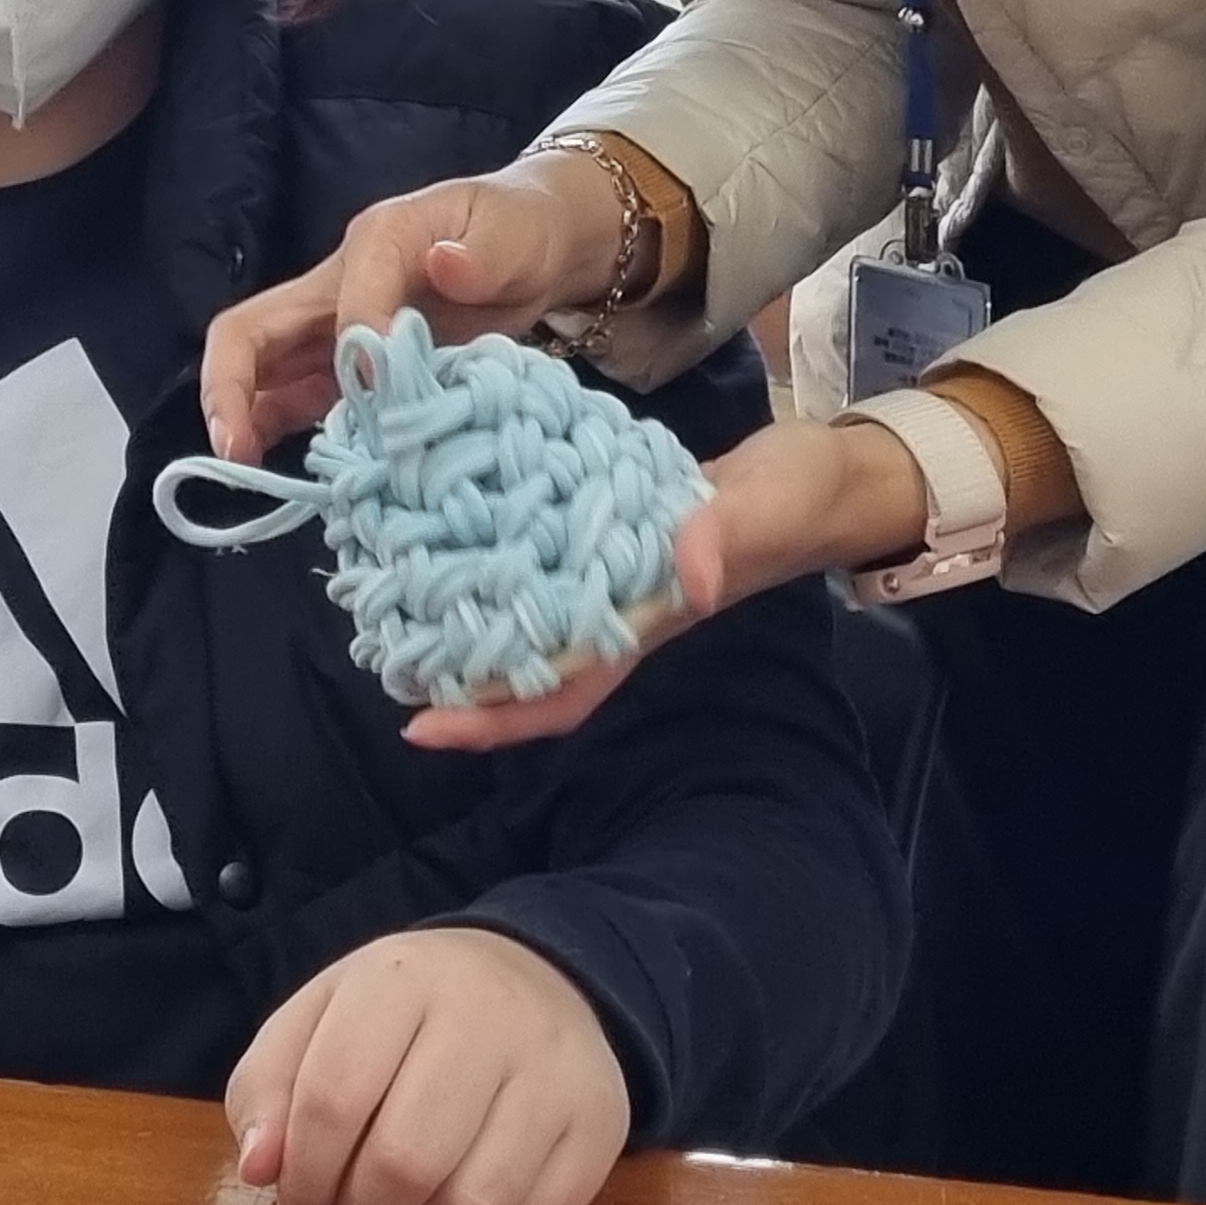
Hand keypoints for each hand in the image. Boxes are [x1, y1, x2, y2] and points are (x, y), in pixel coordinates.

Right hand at [201, 156, 630, 463]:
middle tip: (236, 449)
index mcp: (376, 241)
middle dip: (232, 387)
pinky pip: (302, 400)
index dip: (357, 348)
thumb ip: (479, 255)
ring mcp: (339, 330)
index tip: (390, 391)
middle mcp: (339, 286)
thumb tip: (444, 268)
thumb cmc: (521, 230)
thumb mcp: (512, 234)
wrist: (540, 245)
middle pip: (253, 329)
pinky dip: (285, 433)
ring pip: (266, 370)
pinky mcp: (354, 369)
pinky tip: (291, 473)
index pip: (342, 298)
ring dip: (247, 417)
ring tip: (247, 471)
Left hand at [224, 927, 630, 1204]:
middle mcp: (487, 1012)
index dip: (301, 1173)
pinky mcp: (600, 1121)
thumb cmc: (409, 1012)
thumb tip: (261, 1169)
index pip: (332, 1095)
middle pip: (403, 1160)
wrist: (542, 978)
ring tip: (412, 1195)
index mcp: (402, 975)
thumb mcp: (324, 1016)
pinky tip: (473, 1186)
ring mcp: (553, 1068)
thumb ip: (269, 1085)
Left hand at [401, 419, 930, 751]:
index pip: (562, 686)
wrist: (830, 477)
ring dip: (467, 612)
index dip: (494, 716)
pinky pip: (544, 551)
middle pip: (528, 662)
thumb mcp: (766, 507)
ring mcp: (615, 571)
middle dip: (456, 671)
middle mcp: (622, 608)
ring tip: (391, 593)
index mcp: (649, 618)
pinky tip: (453, 522)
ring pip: (529, 611)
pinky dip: (498, 546)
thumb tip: (688, 572)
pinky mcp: (614, 527)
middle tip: (375, 650)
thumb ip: (727, 533)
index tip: (420, 727)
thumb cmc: (799, 499)